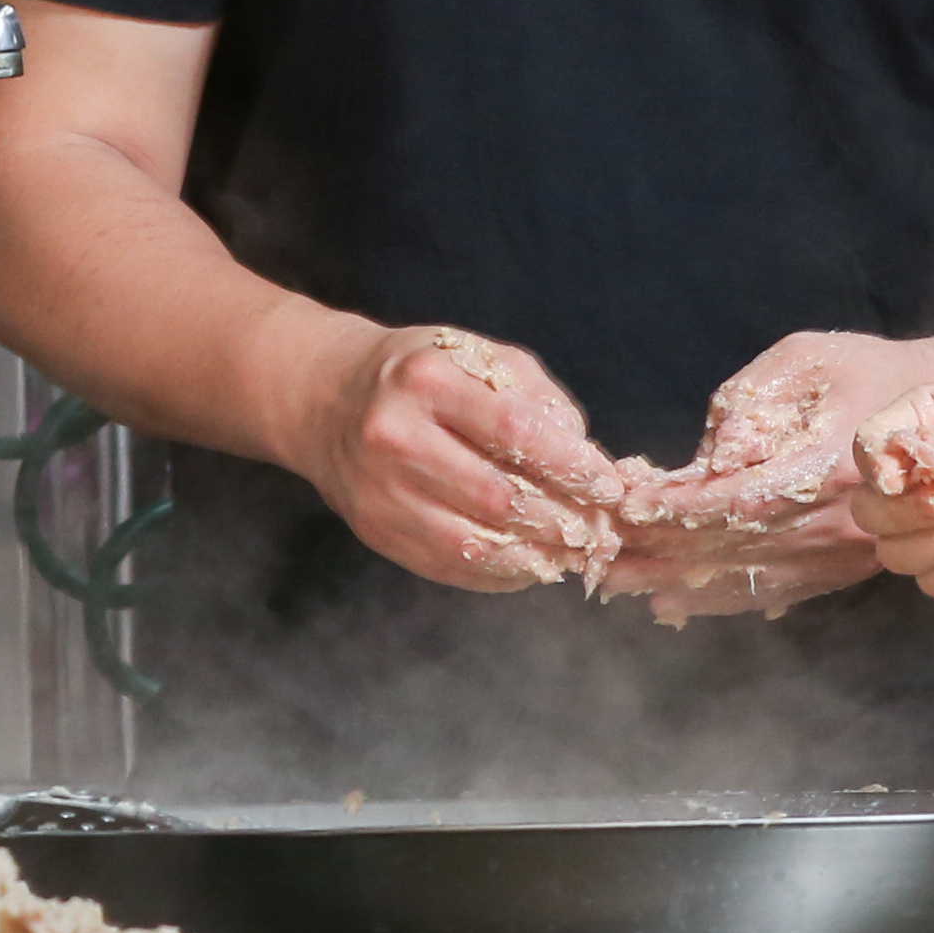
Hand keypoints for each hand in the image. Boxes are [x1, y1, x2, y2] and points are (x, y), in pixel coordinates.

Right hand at [275, 318, 638, 595]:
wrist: (325, 398)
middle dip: (561, 519)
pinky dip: (499, 574)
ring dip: (536, 556)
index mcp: (427, 381)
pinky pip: (448, 567)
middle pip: (496, 497)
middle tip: (600, 528)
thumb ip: (536, 398)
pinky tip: (531, 564)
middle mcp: (394, 436)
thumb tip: (586, 457)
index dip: (570, 466)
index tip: (608, 485)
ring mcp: (378, 491)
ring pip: (472, 544)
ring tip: (573, 552)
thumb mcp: (477, 358)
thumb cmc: (421, 376)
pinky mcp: (374, 531)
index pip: (513, 432)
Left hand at [584, 330, 933, 622]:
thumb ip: (751, 402)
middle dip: (660, 552)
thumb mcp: (808, 360)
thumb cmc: (871, 373)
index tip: (630, 506)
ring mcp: (842, 553)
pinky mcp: (842, 568)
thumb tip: (709, 458)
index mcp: (829, 466)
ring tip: (620, 585)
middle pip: (735, 547)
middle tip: (597, 556)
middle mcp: (837, 521)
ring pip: (749, 579)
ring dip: (679, 584)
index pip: (741, 499)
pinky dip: (720, 598)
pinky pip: (775, 590)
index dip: (681, 508)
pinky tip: (674, 602)